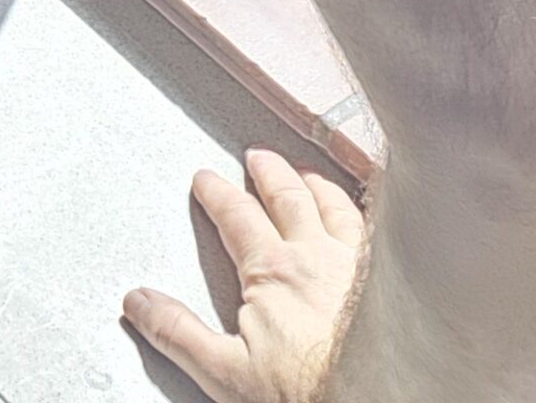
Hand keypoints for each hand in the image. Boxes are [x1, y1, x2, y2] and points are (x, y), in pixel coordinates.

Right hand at [123, 147, 364, 401]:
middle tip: (257, 157)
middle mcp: (319, 259)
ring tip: (309, 176)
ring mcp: (362, 270)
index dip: (218, 194)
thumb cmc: (311, 395)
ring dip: (319, 186)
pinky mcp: (396, 291)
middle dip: (270, 173)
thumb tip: (139, 301)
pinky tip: (371, 220)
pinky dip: (367, 217)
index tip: (206, 180)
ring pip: (339, 210)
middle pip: (290, 198)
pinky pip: (379, 236)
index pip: (237, 216)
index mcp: (273, 271)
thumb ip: (179, 333)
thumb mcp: (227, 373)